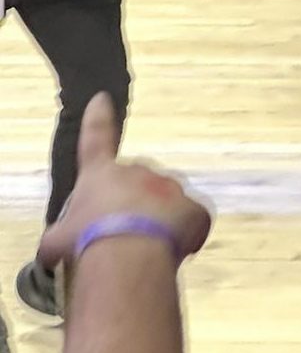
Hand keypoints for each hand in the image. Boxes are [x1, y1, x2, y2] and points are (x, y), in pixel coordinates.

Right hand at [37, 93, 212, 271]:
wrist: (128, 254)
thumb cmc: (87, 242)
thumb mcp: (59, 238)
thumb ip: (59, 235)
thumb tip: (51, 249)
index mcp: (101, 172)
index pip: (96, 137)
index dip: (97, 117)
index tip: (102, 98)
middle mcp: (138, 171)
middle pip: (139, 182)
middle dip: (135, 202)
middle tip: (126, 233)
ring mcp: (171, 187)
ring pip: (168, 201)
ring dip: (161, 218)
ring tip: (147, 246)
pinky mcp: (196, 208)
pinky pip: (192, 219)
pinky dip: (186, 233)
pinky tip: (173, 251)